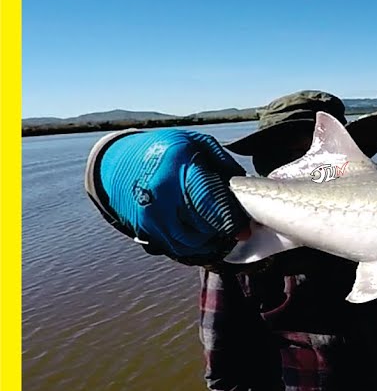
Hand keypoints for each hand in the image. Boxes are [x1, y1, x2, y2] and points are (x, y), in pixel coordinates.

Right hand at [94, 129, 249, 264]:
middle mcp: (162, 194)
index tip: (243, 230)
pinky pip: (174, 248)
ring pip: (188, 243)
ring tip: (217, 233)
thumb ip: (224, 163)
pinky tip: (201, 238)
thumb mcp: (197, 143)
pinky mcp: (144, 228)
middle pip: (201, 226)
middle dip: (222, 231)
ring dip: (208, 243)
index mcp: (179, 168)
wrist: (118, 160)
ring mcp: (151, 213)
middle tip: (234, 229)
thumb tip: (243, 186)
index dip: (230, 220)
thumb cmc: (165, 149)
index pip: (210, 202)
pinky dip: (191, 248)